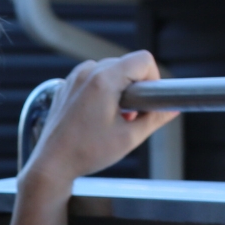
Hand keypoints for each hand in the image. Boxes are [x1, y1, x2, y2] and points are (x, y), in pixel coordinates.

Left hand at [22, 51, 174, 187]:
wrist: (52, 164)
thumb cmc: (86, 153)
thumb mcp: (128, 138)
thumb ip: (155, 119)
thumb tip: (172, 109)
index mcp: (104, 80)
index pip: (143, 60)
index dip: (153, 78)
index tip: (148, 101)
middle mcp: (87, 72)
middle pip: (126, 64)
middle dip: (136, 87)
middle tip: (132, 116)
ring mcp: (74, 77)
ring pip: (110, 70)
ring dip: (119, 89)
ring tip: (115, 118)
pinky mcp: (66, 86)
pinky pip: (92, 78)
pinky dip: (102, 91)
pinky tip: (99, 116)